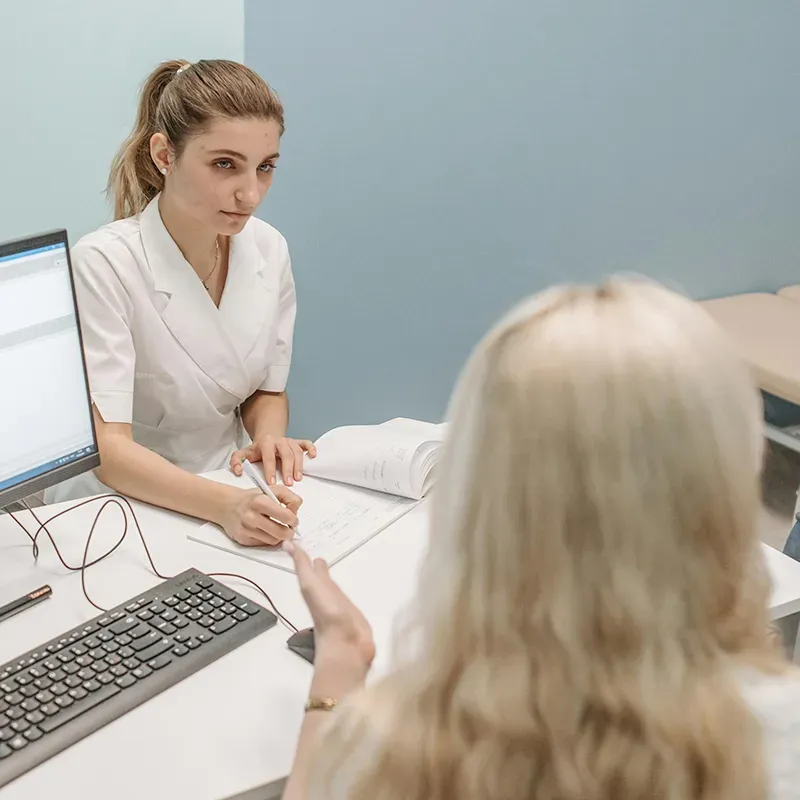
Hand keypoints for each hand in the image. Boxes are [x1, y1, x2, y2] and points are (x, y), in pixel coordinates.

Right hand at [218, 486, 301, 546]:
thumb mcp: (272, 489)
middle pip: (281, 533)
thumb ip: (289, 497)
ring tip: (276, 527)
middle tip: (289, 527)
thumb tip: (296, 510)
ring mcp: (246, 530)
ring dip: (279, 536)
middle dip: (289, 532)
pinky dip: (268, 538)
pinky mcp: (243, 540)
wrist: (227, 505)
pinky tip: (265, 530)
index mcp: (260, 501)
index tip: (293, 519)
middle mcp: (251, 516)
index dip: (294, 519)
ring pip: (274, 541)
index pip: (286, 516)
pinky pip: (263, 544)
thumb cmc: (252, 498)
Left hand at [230, 435, 316, 485]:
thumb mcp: (243, 454)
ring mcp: (289, 441)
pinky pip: (306, 443)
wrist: (267, 438)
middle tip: (289, 484)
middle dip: (287, 469)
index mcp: (265, 443)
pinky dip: (311, 448)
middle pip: (286, 454)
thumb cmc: (256, 450)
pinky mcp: (297, 442)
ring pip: (297, 451)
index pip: (268, 456)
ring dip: (299, 465)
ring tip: (298, 478)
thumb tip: (238, 470)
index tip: (272, 483)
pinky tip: (313, 456)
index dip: (270, 469)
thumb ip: (236, 461)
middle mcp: (279, 440)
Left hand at [284, 542, 374, 671]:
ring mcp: (338, 605)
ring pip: (332, 586)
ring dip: (329, 577)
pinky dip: (345, 590)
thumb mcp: (310, 584)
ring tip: (328, 566)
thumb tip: (288, 544)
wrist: (347, 645)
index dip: (302, 555)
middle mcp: (325, 595)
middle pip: (320, 577)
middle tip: (317, 553)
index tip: (298, 542)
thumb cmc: (327, 615)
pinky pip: (347, 597)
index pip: (307, 567)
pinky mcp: (352, 614)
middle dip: (317, 566)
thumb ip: (303, 565)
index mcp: (314, 587)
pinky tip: (346, 589)